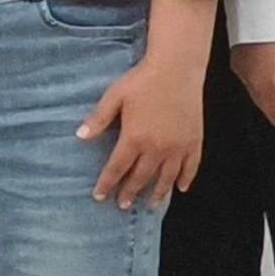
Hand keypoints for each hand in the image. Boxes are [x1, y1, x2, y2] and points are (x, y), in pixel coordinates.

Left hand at [81, 53, 204, 209]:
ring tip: (151, 206)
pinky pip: (191, 167)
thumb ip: (99, 119)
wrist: (176, 70)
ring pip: (167, 178)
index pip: (117, 168)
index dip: (108, 183)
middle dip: (131, 193)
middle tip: (123, 206)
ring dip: (158, 193)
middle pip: (142, 177)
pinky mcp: (194, 142)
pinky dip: (186, 179)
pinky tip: (181, 188)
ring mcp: (178, 147)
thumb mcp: (115, 97)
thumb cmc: (142, 81)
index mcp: (134, 138)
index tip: (100, 196)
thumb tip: (80, 136)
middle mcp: (157, 148)